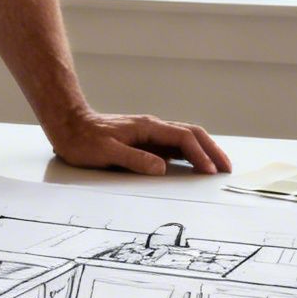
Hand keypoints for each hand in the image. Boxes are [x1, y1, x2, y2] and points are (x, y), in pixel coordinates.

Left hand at [44, 111, 231, 175]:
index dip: (200, 155)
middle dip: (212, 150)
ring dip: (205, 150)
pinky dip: (191, 153)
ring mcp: (151, 133)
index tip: (210, 172)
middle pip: (192, 134)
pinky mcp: (146, 140)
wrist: (69, 125)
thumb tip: (161, 168)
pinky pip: (175, 145)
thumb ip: (134, 160)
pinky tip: (195, 165)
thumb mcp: (106, 153)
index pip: (183, 138)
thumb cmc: (84, 140)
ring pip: (186, 138)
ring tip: (218, 167)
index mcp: (147, 128)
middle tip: (227, 168)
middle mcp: (153, 127)